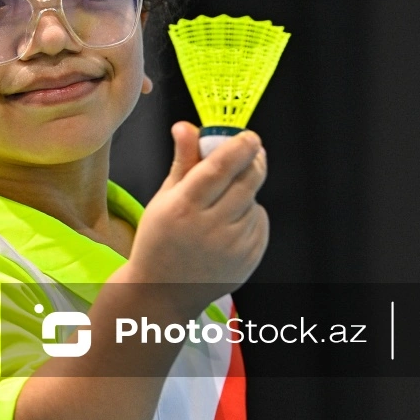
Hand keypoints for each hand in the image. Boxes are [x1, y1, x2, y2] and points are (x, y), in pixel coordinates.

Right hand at [121, 121, 268, 312]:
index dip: (239, 147)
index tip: (249, 136)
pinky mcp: (247, 261)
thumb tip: (186, 126)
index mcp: (183, 208)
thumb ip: (182, 161)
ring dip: (246, 193)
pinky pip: (260, 223)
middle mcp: (209, 228)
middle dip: (254, 161)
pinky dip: (250, 216)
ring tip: (223, 204)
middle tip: (251, 152)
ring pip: (254, 202)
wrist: (163, 293)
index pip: (220, 168)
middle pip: (248, 181)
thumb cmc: (159, 240)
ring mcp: (231, 248)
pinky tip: (229, 226)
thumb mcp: (164, 198)